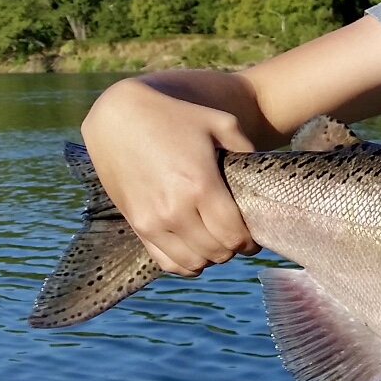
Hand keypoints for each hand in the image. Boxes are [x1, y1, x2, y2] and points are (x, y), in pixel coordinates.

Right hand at [80, 76, 258, 276]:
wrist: (120, 117)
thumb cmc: (174, 116)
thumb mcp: (220, 122)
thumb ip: (247, 149)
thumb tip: (260, 177)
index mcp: (201, 185)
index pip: (234, 236)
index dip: (249, 242)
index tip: (254, 238)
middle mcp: (176, 210)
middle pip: (217, 252)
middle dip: (233, 249)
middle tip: (236, 237)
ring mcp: (152, 221)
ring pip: (194, 263)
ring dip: (210, 257)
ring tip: (216, 242)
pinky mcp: (137, 225)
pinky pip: (166, 262)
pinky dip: (185, 263)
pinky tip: (194, 249)